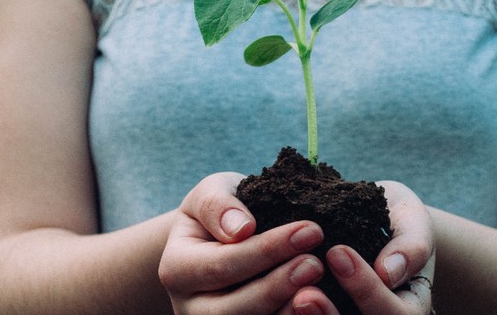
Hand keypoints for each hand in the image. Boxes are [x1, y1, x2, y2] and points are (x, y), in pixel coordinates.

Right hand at [158, 172, 325, 313]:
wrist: (221, 238)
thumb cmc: (220, 211)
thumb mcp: (212, 193)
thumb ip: (218, 205)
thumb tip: (241, 228)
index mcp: (176, 269)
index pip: (222, 265)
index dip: (267, 250)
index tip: (310, 230)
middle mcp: (190, 307)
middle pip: (232, 309)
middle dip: (277, 287)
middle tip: (316, 264)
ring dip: (287, 311)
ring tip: (319, 288)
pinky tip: (317, 306)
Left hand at [290, 181, 434, 314]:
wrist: (375, 223)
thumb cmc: (397, 221)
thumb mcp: (413, 222)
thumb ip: (412, 245)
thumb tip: (388, 273)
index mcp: (409, 308)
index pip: (394, 314)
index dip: (366, 290)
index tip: (338, 252)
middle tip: (305, 295)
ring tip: (292, 299)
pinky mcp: (323, 312)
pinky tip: (273, 301)